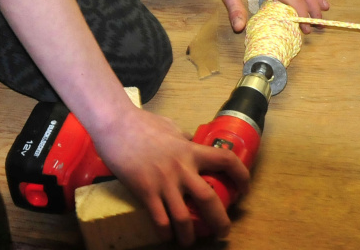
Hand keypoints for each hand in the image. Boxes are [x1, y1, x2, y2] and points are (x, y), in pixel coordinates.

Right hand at [91, 106, 249, 246]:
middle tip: (223, 231)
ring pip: (185, 218)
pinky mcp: (145, 191)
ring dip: (190, 235)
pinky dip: (165, 233)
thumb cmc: (141, 122)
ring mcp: (163, 181)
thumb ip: (183, 139)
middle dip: (220, 221)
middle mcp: (181, 168)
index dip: (241, 176)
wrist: (115, 124)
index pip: (225, 161)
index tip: (244, 189)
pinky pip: (160, 220)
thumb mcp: (170, 127)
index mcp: (190, 150)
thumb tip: (192, 143)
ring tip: (190, 241)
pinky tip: (166, 235)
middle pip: (210, 200)